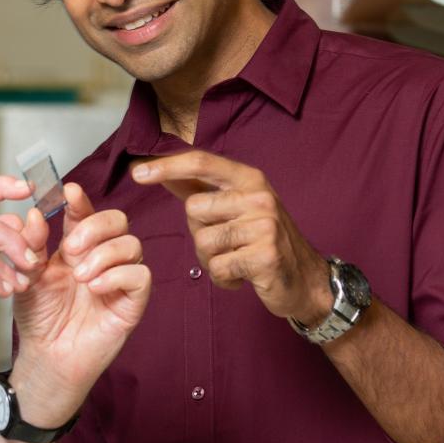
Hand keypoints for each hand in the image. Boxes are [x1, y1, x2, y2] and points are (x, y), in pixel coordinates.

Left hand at [9, 184, 150, 428]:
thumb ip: (29, 246)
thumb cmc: (40, 318)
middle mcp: (101, 257)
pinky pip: (140, 275)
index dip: (80, 200)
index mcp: (76, 247)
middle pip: (117, 220)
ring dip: (104, 254)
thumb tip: (29, 215)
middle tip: (70, 247)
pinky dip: (118, 275)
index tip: (68, 193)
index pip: (85, 213)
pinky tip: (95, 287)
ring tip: (80, 276)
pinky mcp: (132, 301)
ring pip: (132, 244)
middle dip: (95, 226)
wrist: (47, 357)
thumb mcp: (28, 277)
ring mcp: (119, 278)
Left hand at [131, 150, 331, 322]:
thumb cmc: (264, 241)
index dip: (166, 166)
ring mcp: (264, 225)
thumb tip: (162, 172)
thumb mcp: (238, 207)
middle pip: (194, 209)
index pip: (201, 163)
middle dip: (200, 232)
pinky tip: (243, 276)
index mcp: (250, 179)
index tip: (136, 172)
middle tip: (226, 244)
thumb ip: (202, 189)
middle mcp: (259, 196)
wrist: (306, 279)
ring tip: (236, 260)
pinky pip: (218, 267)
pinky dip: (224, 278)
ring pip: (203, 242)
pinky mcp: (265, 255)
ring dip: (211, 260)